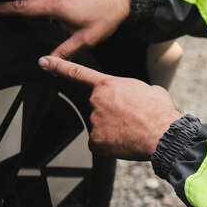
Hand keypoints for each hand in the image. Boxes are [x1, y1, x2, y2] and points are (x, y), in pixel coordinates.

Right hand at [0, 0, 130, 59]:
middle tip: (42, 25)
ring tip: (55, 18)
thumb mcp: (85, 40)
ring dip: (38, 5)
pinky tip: (63, 7)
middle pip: (27, 0)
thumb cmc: (106, 18)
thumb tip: (47, 64)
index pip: (20, 7)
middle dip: (27, 13)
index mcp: (55, 6)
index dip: (0, 9)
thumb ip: (63, 52)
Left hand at [38, 56, 183, 159]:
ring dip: (114, 129)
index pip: (78, 73)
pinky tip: (125, 142)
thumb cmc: (159, 111)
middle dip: (113, 113)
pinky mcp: (95, 141)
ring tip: (134, 130)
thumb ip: (132, 90)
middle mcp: (97, 101)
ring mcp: (94, 121)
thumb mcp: (149, 89)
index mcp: (109, 85)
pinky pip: (100, 143)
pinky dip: (111, 144)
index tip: (43, 62)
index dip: (58, 66)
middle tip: (132, 118)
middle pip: (99, 107)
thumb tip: (135, 97)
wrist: (163, 133)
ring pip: (101, 126)